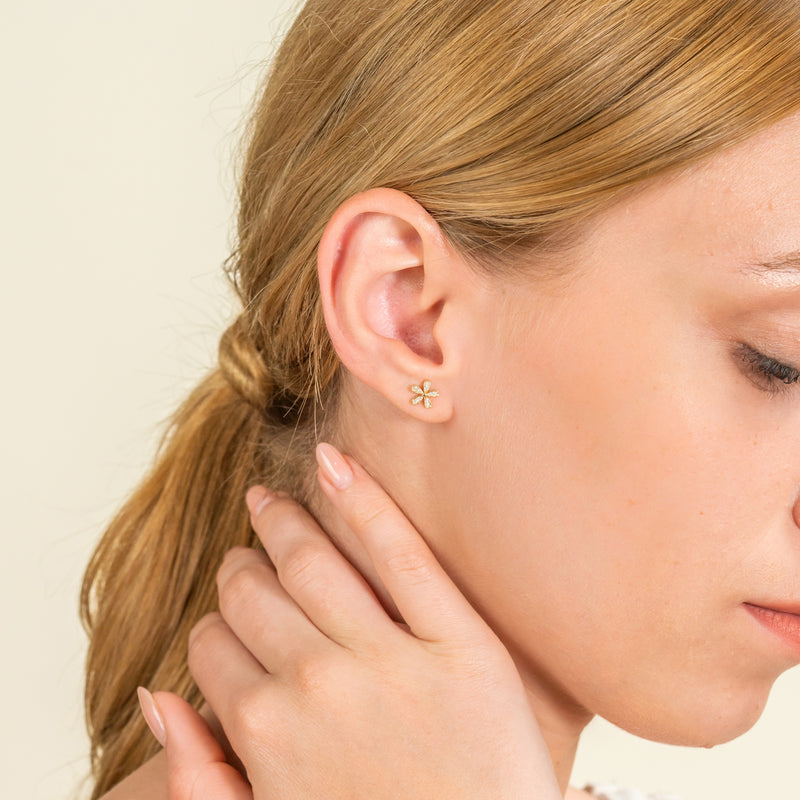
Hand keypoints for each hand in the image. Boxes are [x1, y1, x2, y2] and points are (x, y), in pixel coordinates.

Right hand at [162, 443, 560, 798]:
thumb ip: (198, 775)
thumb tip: (155, 697)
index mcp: (265, 730)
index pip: (213, 642)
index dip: (217, 623)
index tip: (232, 611)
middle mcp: (316, 682)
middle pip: (254, 593)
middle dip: (241, 568)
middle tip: (248, 552)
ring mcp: (388, 657)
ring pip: (312, 560)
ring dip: (281, 520)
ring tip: (271, 502)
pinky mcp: (458, 642)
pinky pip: (400, 553)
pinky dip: (362, 498)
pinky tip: (333, 462)